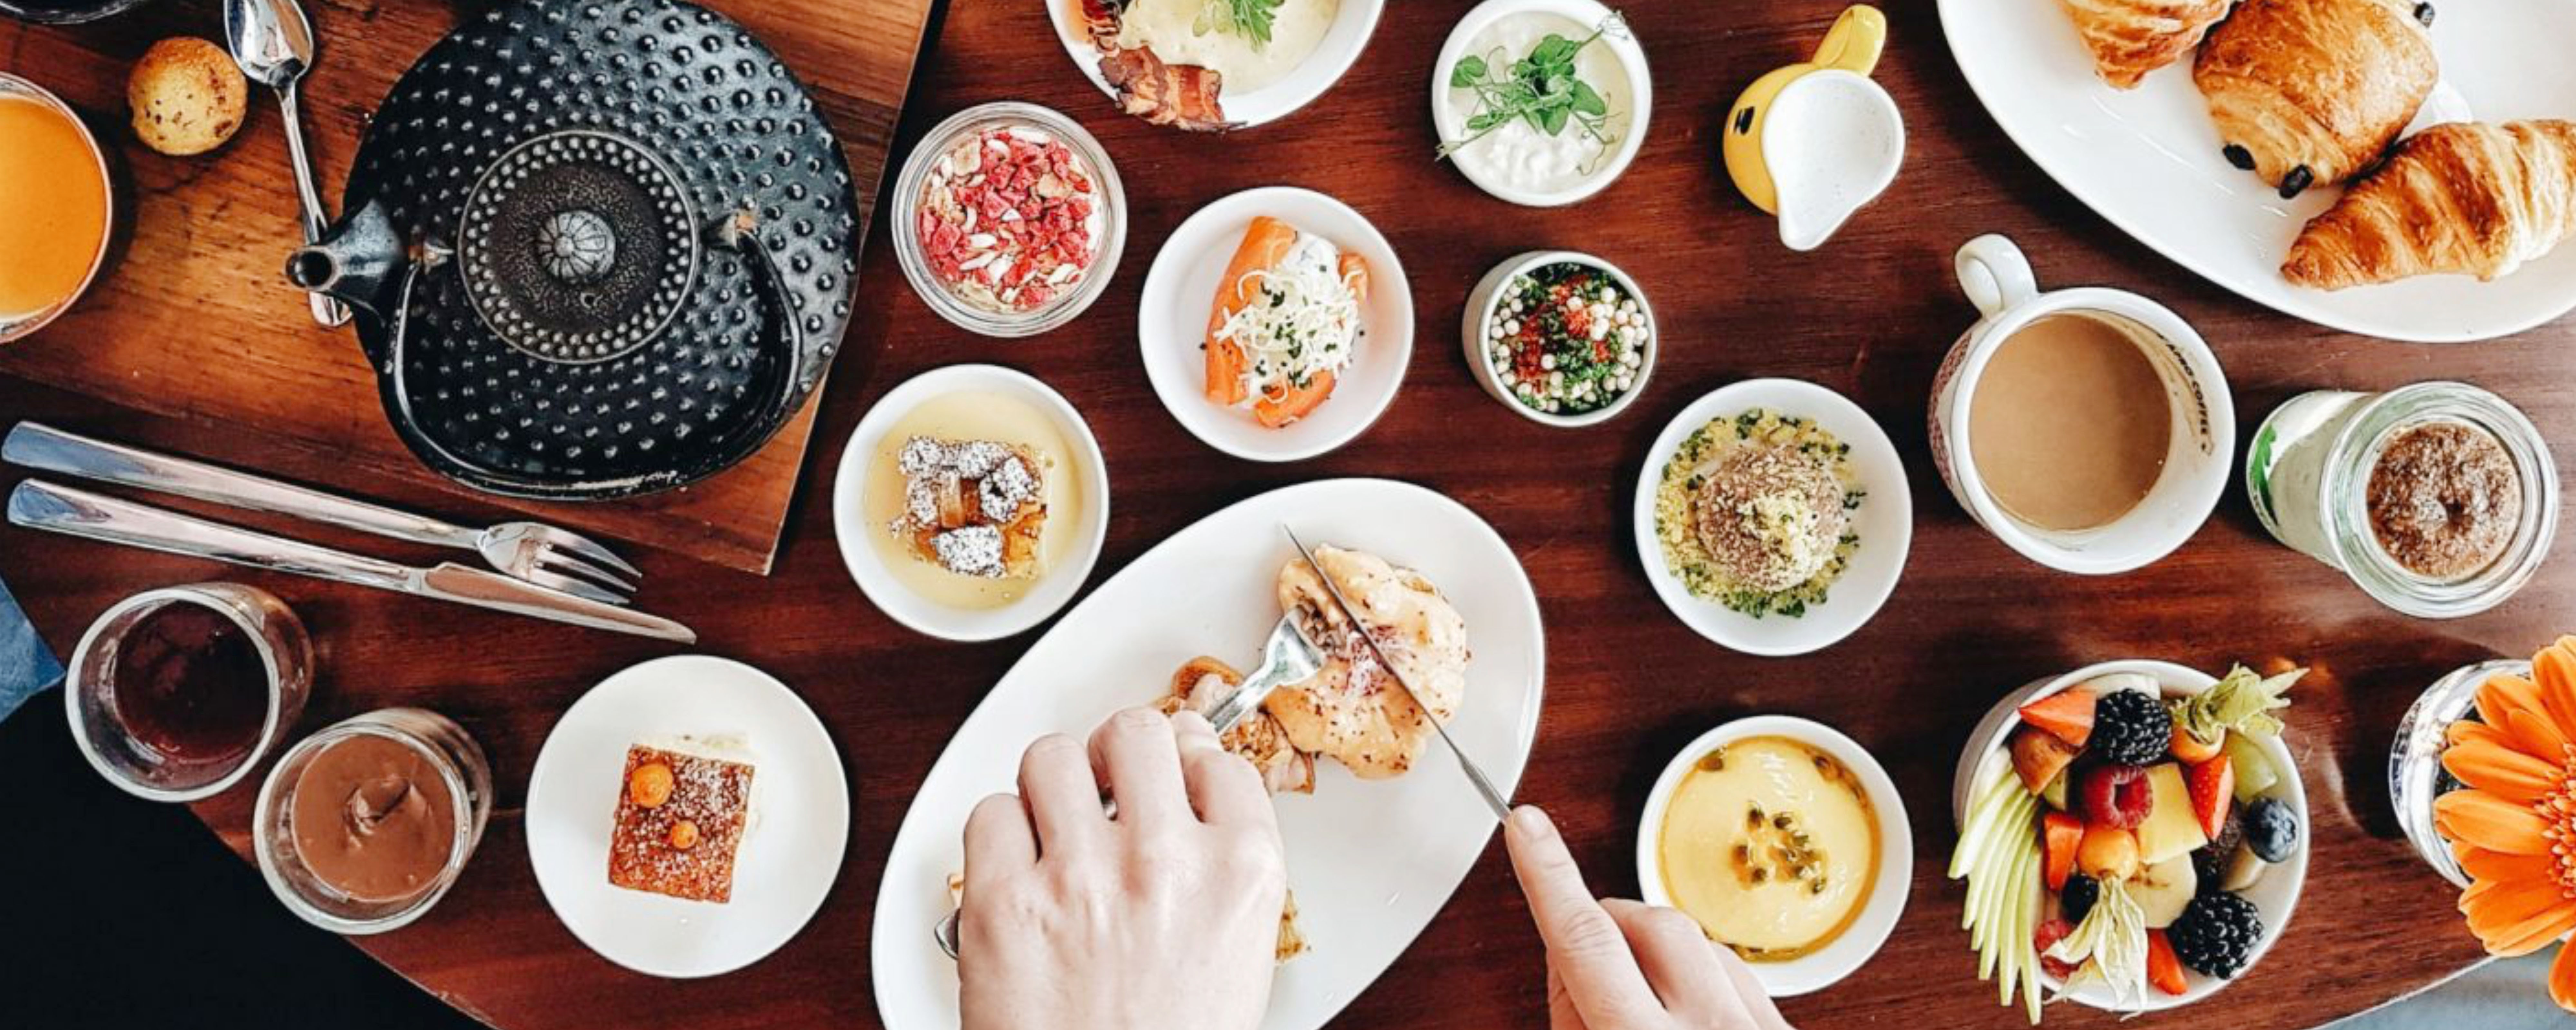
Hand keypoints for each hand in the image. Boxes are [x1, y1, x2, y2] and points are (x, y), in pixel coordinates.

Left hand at [958, 707, 1287, 1029]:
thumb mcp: (1236, 957)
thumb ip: (1219, 872)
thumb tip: (1186, 797)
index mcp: (1238, 877)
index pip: (1218, 761)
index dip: (1189, 759)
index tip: (1174, 768)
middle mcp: (1162, 863)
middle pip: (1136, 732)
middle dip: (1119, 750)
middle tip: (1108, 776)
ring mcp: (1078, 877)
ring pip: (1051, 757)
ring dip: (1052, 785)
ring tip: (1055, 822)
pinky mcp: (1000, 902)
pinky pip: (988, 814)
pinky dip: (998, 834)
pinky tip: (1017, 868)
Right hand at [1506, 805, 1795, 1029]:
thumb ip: (1572, 1014)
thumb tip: (1570, 952)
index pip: (1584, 939)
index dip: (1548, 875)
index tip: (1526, 825)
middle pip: (1649, 924)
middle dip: (1610, 930)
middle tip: (1587, 984)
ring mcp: (1757, 1028)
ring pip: (1699, 942)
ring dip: (1660, 961)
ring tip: (1644, 1017)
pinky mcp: (1786, 1029)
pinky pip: (1740, 973)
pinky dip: (1705, 983)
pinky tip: (1689, 1022)